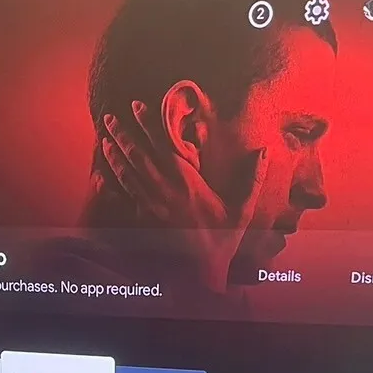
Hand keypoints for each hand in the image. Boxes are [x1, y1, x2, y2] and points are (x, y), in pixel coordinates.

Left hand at [100, 101, 267, 291]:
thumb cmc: (225, 237)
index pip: (165, 147)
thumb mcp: (244, 208)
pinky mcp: (149, 215)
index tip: (137, 106)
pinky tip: (108, 165)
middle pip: (140, 157)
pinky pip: (129, 191)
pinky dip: (117, 175)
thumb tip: (266, 150)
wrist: (205, 267)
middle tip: (110, 116)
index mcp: (189, 184)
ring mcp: (155, 204)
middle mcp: (167, 191)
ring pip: (130, 173)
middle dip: (125, 134)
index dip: (150, 125)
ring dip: (116, 152)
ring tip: (106, 134)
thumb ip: (254, 178)